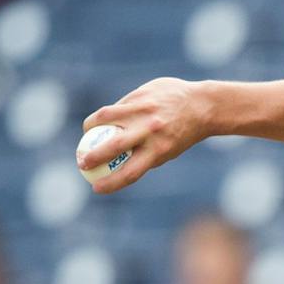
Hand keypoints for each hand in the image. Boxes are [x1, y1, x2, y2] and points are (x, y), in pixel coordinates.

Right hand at [78, 77, 213, 193]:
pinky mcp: (140, 95)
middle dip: (92, 156)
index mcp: (159, 151)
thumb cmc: (183, 132)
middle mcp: (150, 132)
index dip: (110, 183)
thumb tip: (120, 163)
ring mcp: (144, 111)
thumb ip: (146, 154)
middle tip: (82, 163)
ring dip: (90, 126)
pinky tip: (106, 117)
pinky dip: (109, 113)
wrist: (201, 105)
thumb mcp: (168, 149)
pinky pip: (117, 105)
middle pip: (113, 146)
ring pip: (106, 117)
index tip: (96, 188)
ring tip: (87, 132)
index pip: (130, 173)